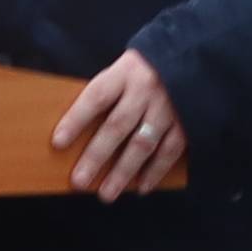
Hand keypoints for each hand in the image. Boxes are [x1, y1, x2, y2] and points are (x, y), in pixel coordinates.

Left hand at [56, 48, 190, 198]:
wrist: (193, 56)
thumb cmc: (147, 68)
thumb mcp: (124, 68)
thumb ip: (107, 92)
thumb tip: (77, 129)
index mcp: (125, 73)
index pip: (96, 97)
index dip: (76, 120)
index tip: (58, 143)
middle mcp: (145, 90)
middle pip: (117, 126)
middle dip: (96, 156)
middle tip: (79, 182)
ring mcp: (168, 107)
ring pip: (142, 144)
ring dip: (123, 172)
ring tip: (106, 194)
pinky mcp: (188, 121)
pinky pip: (169, 151)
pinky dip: (155, 171)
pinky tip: (141, 188)